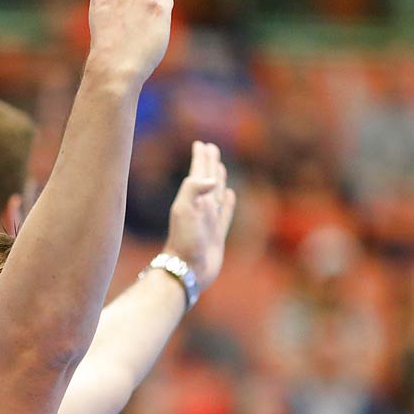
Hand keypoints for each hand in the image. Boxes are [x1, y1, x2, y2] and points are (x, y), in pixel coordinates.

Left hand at [162, 141, 234, 294]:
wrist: (187, 269)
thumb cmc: (184, 241)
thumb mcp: (184, 211)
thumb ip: (194, 189)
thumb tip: (213, 179)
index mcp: (193, 199)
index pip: (198, 173)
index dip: (200, 158)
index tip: (201, 144)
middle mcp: (201, 207)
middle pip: (208, 180)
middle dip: (209, 163)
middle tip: (211, 148)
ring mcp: (209, 220)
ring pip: (217, 194)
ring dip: (219, 180)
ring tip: (220, 168)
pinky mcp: (217, 234)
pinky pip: (225, 214)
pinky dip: (228, 203)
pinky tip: (230, 196)